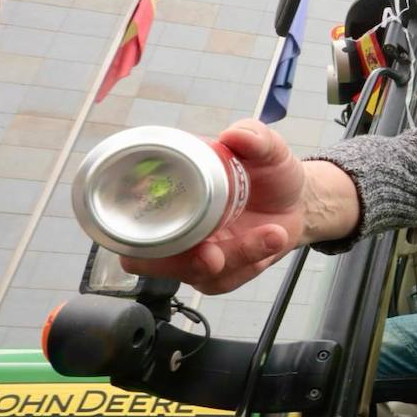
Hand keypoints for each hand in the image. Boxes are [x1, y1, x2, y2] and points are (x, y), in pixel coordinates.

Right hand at [119, 120, 310, 293]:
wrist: (297, 201)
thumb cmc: (268, 173)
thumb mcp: (267, 149)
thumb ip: (254, 136)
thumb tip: (236, 135)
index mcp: (165, 193)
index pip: (120, 214)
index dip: (123, 224)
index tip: (156, 220)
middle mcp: (170, 227)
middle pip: (144, 260)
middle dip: (177, 261)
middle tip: (211, 254)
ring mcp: (192, 254)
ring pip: (194, 273)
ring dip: (234, 257)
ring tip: (271, 235)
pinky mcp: (219, 273)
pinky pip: (224, 281)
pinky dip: (250, 263)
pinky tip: (271, 241)